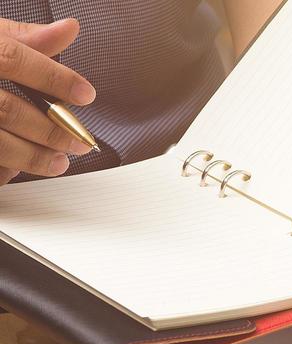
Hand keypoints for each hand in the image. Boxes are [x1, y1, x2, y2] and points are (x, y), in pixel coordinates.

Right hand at [0, 18, 95, 184]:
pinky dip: (6, 168)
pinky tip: (20, 168)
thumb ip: (24, 38)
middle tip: (80, 139)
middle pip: (8, 109)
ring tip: (60, 161)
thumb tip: (68, 29)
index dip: (53, 78)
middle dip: (52, 130)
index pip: (12, 59)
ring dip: (34, 156)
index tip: (86, 94)